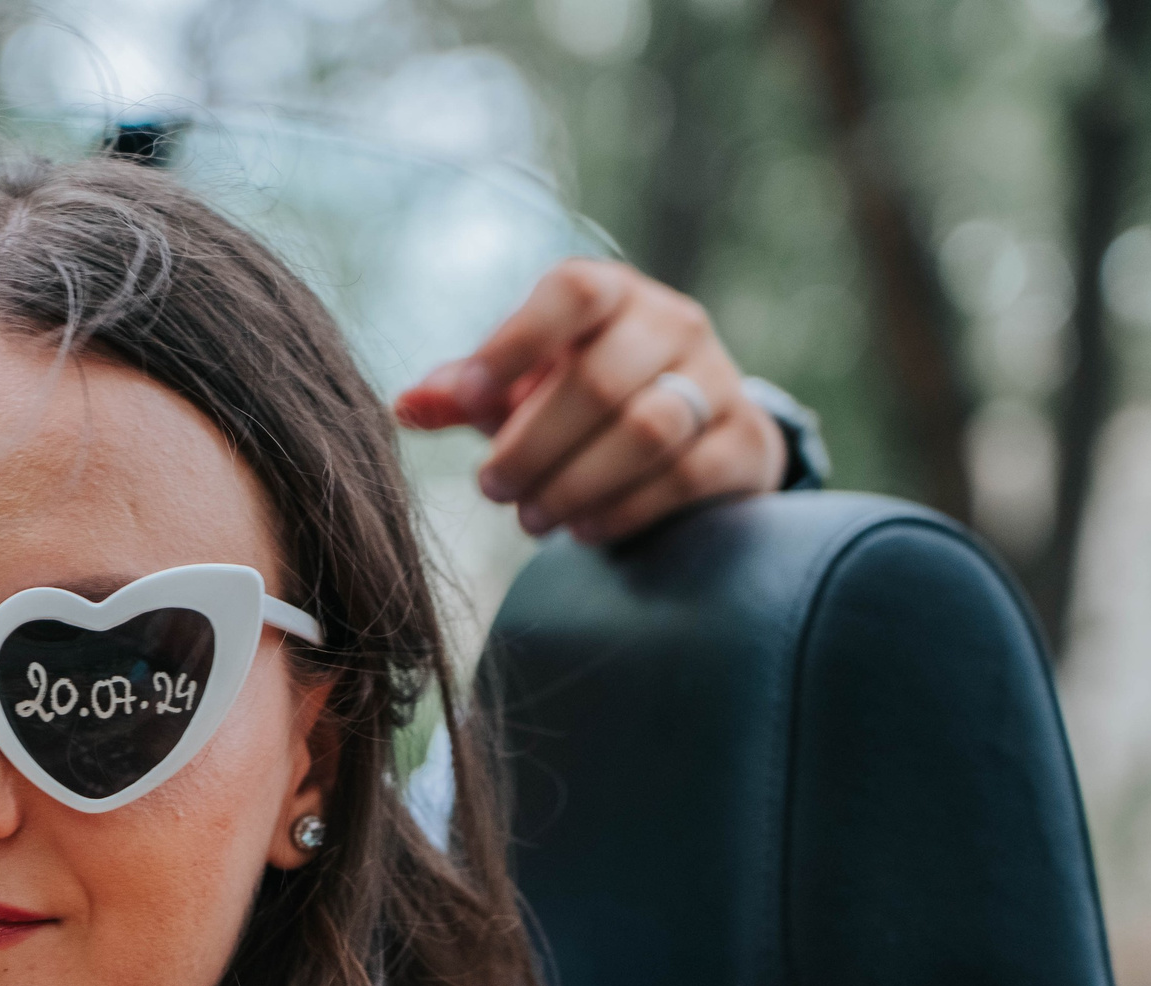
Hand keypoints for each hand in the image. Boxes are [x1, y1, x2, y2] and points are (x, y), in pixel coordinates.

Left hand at [394, 258, 787, 545]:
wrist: (690, 437)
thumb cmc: (579, 403)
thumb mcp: (519, 390)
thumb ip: (464, 392)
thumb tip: (406, 405)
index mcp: (611, 294)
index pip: (571, 291)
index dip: (514, 343)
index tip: (465, 400)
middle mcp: (673, 323)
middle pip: (600, 379)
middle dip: (533, 446)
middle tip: (491, 488)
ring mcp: (717, 380)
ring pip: (647, 432)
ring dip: (574, 484)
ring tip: (530, 518)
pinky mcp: (744, 441)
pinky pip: (684, 478)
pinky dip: (622, 510)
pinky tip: (581, 529)